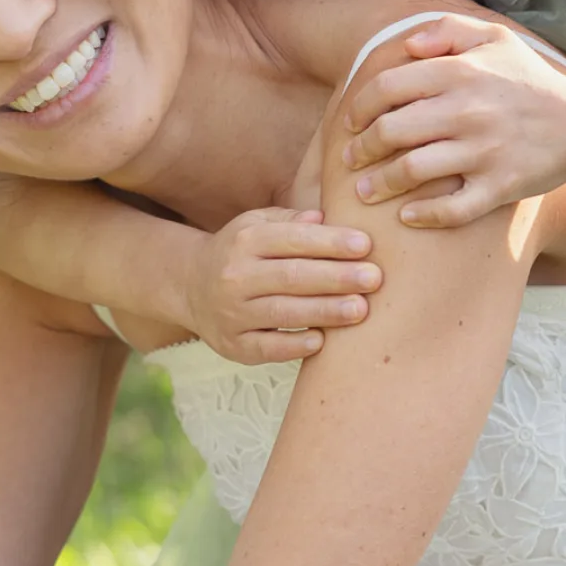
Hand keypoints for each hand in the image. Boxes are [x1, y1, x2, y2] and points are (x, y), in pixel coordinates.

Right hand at [183, 205, 381, 362]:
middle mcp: (236, 276)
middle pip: (291, 276)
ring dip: (324, 311)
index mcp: (245, 240)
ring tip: (361, 309)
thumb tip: (324, 217)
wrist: (191, 287)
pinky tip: (322, 340)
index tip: (365, 245)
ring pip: (283, 312)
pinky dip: (294, 345)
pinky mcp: (234, 345)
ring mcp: (232, 313)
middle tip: (374, 278)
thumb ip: (290, 220)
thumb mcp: (257, 225)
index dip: (330, 242)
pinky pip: (267, 348)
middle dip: (336, 277)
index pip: (292, 239)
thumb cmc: (241, 253)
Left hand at [342, 14, 565, 227]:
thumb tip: (407, 44)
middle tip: (350, 159)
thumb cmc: (531, 81)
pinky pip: (451, 209)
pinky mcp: (499, 186)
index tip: (350, 122)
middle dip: (360, 149)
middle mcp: (467, 111)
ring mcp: (483, 152)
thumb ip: (449, 30)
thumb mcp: (497, 38)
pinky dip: (422, 216)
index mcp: (461, 73)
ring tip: (363, 191)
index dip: (359, 107)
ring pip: (412, 171)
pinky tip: (406, 216)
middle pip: (391, 131)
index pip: (388, 88)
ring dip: (379, 185)